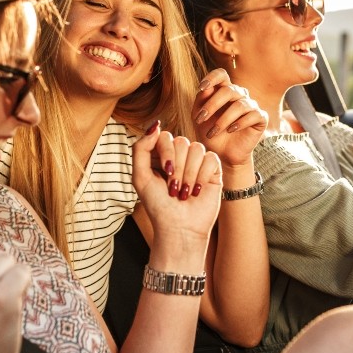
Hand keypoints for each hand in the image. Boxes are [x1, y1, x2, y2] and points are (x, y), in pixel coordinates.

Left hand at [132, 121, 222, 256]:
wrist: (179, 227)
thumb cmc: (158, 205)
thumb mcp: (140, 176)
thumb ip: (141, 148)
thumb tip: (156, 124)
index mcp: (160, 155)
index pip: (164, 136)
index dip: (166, 152)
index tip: (165, 173)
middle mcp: (179, 156)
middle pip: (181, 142)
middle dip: (178, 168)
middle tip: (174, 189)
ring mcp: (196, 162)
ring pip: (197, 149)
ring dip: (189, 174)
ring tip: (185, 192)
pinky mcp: (212, 170)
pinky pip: (211, 158)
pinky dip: (202, 176)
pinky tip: (198, 190)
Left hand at [193, 68, 267, 167]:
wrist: (223, 154)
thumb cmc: (210, 134)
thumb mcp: (199, 118)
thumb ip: (201, 102)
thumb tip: (205, 89)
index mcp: (224, 90)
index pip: (222, 75)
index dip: (212, 78)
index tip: (202, 88)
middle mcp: (239, 95)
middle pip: (229, 90)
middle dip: (212, 105)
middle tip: (200, 119)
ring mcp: (251, 105)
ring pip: (240, 105)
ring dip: (223, 119)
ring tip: (213, 132)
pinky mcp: (261, 118)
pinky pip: (253, 115)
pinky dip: (240, 123)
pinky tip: (230, 130)